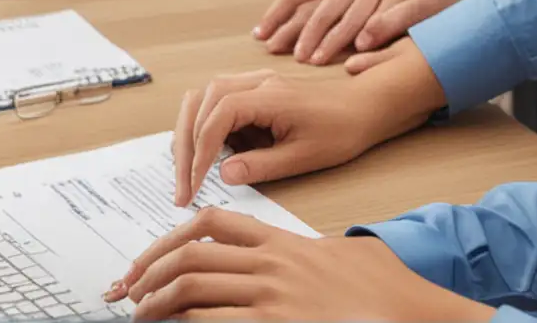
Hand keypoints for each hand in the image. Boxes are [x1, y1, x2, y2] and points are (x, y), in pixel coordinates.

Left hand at [105, 212, 490, 320]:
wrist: (409, 312)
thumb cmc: (383, 290)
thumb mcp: (341, 255)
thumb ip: (309, 251)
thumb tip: (297, 255)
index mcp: (283, 242)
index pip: (215, 224)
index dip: (173, 238)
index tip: (149, 258)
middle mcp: (271, 265)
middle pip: (192, 254)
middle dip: (150, 272)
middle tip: (128, 293)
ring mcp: (271, 297)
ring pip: (193, 288)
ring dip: (156, 303)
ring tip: (139, 316)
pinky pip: (213, 322)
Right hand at [169, 54, 440, 200]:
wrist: (367, 106)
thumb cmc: (341, 131)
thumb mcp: (303, 157)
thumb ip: (261, 166)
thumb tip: (222, 174)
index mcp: (270, 95)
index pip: (218, 116)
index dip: (200, 152)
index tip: (192, 186)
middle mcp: (258, 81)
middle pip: (202, 100)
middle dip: (186, 143)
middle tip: (182, 185)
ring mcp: (257, 83)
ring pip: (206, 96)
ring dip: (192, 132)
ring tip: (189, 171)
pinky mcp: (258, 92)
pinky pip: (220, 102)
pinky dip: (207, 126)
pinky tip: (212, 155)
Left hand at [252, 0, 499, 64]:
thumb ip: (348, 5)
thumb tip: (308, 34)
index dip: (282, 16)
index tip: (262, 38)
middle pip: (326, 7)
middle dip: (300, 33)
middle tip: (283, 56)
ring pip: (356, 13)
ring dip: (332, 37)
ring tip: (313, 59)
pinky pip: (397, 15)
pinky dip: (379, 30)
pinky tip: (364, 46)